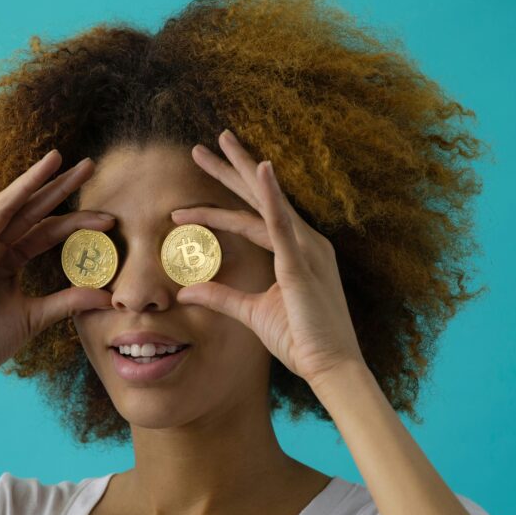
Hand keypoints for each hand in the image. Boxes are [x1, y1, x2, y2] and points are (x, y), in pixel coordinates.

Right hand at [0, 150, 113, 392]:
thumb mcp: (36, 317)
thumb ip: (69, 301)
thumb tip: (109, 297)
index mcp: (10, 259)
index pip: (48, 230)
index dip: (78, 220)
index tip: (110, 217)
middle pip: (31, 210)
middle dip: (59, 186)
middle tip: (89, 164)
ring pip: (4, 210)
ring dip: (27, 183)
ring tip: (52, 160)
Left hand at [171, 129, 366, 387]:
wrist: (331, 368)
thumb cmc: (301, 341)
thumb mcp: (253, 313)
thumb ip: (221, 297)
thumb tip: (187, 290)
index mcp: (296, 251)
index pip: (252, 218)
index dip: (218, 208)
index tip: (184, 207)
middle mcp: (304, 241)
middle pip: (258, 197)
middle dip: (229, 170)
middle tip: (201, 146)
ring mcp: (305, 249)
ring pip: (265, 201)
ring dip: (240, 171)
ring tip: (216, 146)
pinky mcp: (302, 264)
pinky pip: (282, 223)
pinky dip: (271, 194)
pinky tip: (260, 168)